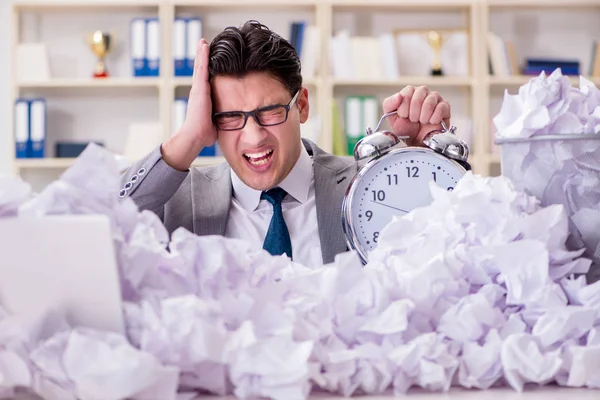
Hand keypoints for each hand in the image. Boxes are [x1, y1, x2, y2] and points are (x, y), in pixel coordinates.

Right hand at [161, 38, 217, 170]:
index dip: (206, 70)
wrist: (195, 136)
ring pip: (200, 66)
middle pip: (201, 70)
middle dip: (202, 58)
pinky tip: (204, 45)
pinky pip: (202, 68)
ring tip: (203, 41)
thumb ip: (220, 119)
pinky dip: (202, 56)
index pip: (205, 80)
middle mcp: (198, 91)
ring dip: (201, 53)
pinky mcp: (199, 88)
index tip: (209, 60)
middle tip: (204, 44)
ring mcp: (197, 89)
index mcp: (203, 99)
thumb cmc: (204, 134)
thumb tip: (229, 124)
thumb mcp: (215, 123)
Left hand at [382, 85, 450, 146]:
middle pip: (420, 92)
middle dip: (414, 111)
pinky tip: (431, 122)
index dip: (404, 106)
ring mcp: (435, 99)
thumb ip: (389, 104)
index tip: (404, 116)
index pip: (408, 90)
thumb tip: (399, 95)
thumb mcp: (392, 117)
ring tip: (422, 122)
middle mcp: (423, 93)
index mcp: (410, 93)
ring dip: (423, 116)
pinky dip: (434, 118)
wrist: (417, 142)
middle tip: (413, 120)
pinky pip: (441, 107)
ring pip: (430, 101)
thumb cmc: (406, 129)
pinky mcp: (445, 107)